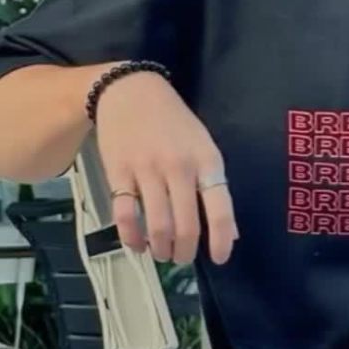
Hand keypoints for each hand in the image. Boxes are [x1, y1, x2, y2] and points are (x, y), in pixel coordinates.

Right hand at [95, 71, 237, 265]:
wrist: (130, 91)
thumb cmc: (173, 121)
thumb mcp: (203, 146)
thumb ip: (214, 187)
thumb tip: (229, 232)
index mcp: (207, 160)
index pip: (220, 209)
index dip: (221, 240)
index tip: (219, 258)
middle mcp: (180, 167)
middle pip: (186, 226)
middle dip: (185, 253)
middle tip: (182, 258)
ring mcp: (148, 171)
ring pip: (157, 226)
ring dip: (160, 250)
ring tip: (161, 253)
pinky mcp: (119, 173)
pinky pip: (125, 216)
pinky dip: (131, 238)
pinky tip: (137, 244)